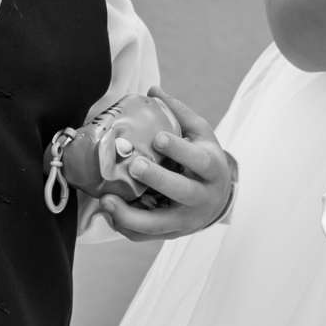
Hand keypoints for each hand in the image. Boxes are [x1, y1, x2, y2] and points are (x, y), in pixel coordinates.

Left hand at [96, 88, 238, 241]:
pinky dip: (125, 227)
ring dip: (130, 215)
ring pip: (159, 224)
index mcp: (211, 168)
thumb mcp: (200, 134)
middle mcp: (202, 197)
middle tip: (135, 165)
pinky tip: (108, 212)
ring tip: (107, 200)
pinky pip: (146, 236)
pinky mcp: (172, 234)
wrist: (218, 198)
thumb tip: (153, 89)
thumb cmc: (203, 159)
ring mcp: (187, 220)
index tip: (159, 138)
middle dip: (158, 180)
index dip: (180, 150)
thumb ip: (178, 113)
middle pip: (182, 192)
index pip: (199, 159)